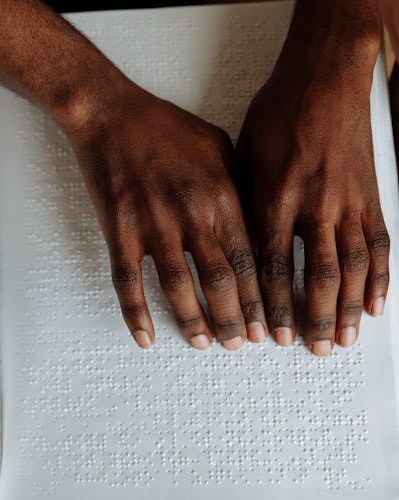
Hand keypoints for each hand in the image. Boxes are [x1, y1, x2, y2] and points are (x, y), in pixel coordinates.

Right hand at [62, 78, 265, 349]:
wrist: (112, 115)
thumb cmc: (166, 127)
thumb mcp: (219, 147)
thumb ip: (240, 188)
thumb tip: (256, 227)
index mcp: (222, 196)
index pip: (248, 260)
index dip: (258, 299)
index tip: (266, 325)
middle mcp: (191, 215)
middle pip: (218, 282)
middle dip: (231, 319)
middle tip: (238, 343)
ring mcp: (152, 225)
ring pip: (177, 288)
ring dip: (191, 321)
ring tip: (200, 344)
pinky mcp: (118, 231)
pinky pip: (127, 282)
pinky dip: (135, 313)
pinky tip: (144, 337)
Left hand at [236, 12, 388, 355]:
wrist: (325, 78)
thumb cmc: (278, 112)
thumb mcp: (244, 154)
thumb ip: (242, 203)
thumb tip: (232, 245)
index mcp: (275, 196)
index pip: (270, 264)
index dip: (270, 303)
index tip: (267, 332)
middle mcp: (315, 205)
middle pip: (315, 274)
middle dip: (311, 317)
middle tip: (308, 350)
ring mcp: (348, 202)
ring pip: (351, 267)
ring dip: (347, 308)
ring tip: (341, 342)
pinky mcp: (371, 196)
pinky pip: (380, 244)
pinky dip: (380, 279)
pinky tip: (377, 306)